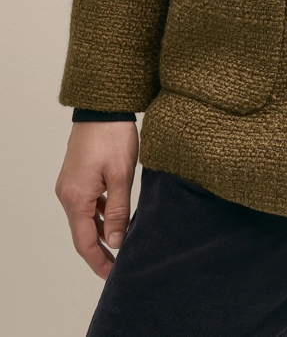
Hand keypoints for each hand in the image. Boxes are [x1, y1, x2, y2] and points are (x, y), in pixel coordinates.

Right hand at [55, 121, 138, 279]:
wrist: (102, 108)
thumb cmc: (112, 138)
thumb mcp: (121, 176)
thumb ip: (118, 211)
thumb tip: (116, 241)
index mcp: (76, 198)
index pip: (85, 242)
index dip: (99, 261)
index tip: (113, 275)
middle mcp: (68, 194)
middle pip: (82, 232)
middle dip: (101, 250)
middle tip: (120, 265)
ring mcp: (71, 184)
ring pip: (86, 217)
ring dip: (101, 231)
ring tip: (122, 243)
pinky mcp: (77, 175)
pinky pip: (87, 203)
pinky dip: (100, 213)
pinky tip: (116, 216)